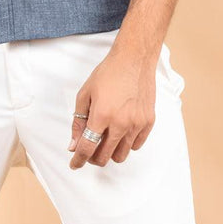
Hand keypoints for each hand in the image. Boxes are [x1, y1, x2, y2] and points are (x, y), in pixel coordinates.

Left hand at [67, 46, 156, 169]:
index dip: (78, 159)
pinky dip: (126, 144)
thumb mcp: (85, 94)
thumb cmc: (108, 73)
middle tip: (89, 150)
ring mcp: (136, 124)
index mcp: (102, 115)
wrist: (134, 59)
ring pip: (121, 155)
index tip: (74, 164)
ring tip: (105, 140)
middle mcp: (121, 123)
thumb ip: (78, 122)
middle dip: (93, 158)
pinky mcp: (148, 122)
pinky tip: (120, 132)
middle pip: (104, 156)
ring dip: (110, 152)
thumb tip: (74, 145)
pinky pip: (136, 146)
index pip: (87, 148)